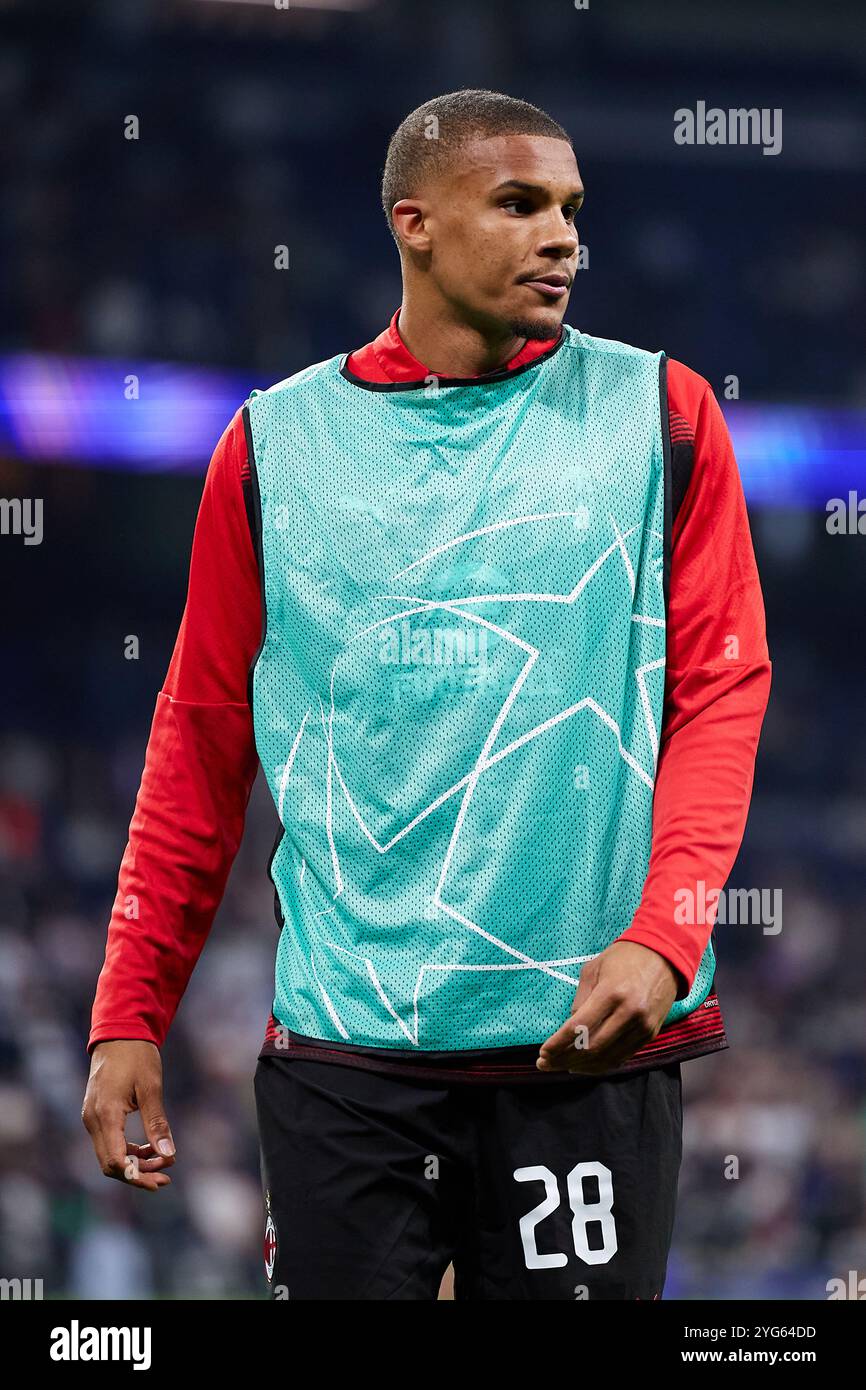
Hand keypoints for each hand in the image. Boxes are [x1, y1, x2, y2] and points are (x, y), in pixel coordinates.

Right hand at [82, 1040, 175, 1191]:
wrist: (118, 1033)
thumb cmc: (137, 1056)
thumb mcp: (151, 1088)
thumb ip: (158, 1123)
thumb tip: (169, 1154)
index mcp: (106, 1114)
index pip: (115, 1161)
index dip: (138, 1176)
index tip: (162, 1178)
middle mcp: (92, 1120)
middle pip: (110, 1164)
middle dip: (138, 1174)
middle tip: (166, 1176)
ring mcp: (91, 1117)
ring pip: (109, 1155)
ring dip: (134, 1164)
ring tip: (163, 1162)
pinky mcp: (96, 1114)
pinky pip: (108, 1142)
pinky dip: (127, 1151)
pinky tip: (148, 1149)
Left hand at [536, 941, 679, 1075]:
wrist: (665, 956)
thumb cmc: (624, 957)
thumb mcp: (594, 969)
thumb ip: (580, 999)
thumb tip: (570, 1028)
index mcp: (612, 993)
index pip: (580, 1028)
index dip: (559, 1044)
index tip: (543, 1053)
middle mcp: (629, 1013)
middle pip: (592, 1048)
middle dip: (565, 1059)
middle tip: (546, 1064)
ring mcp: (642, 1026)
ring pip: (607, 1057)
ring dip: (582, 1066)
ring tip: (561, 1066)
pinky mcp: (650, 1034)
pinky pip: (622, 1057)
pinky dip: (601, 1064)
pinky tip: (585, 1065)